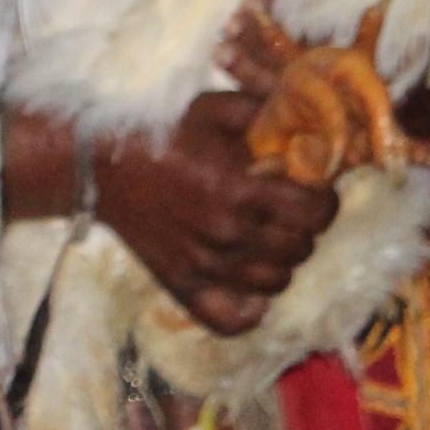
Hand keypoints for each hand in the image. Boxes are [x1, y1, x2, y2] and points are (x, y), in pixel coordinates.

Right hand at [89, 92, 336, 335]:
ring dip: (283, 260)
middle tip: (292, 210)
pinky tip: (254, 291)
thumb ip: (261, 110)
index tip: (316, 190)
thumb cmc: (163, 136)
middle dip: (306, 227)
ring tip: (270, 239)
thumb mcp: (212, 108)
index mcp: (239, 189)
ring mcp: (207, 267)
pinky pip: (233, 321)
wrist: (104, 167)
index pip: (315, 212)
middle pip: (302, 247)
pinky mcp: (185, 287)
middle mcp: (229, 234)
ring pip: (278, 281)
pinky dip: (252, 311)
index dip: (325, 200)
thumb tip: (306, 124)